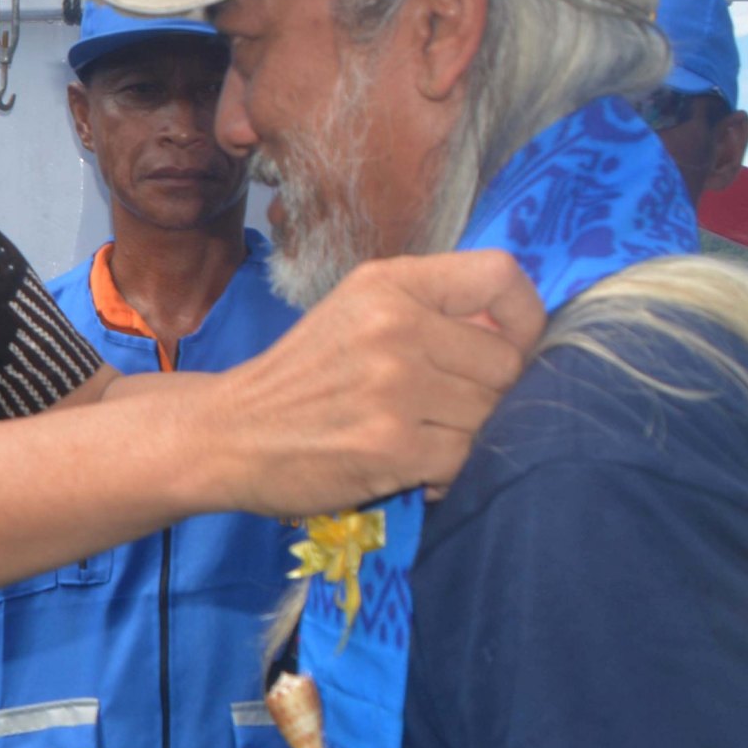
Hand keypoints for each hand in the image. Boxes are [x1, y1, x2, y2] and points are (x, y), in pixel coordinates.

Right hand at [209, 250, 542, 513]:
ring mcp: (393, 386)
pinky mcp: (392, 444)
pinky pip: (463, 460)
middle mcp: (394, 325)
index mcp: (388, 284)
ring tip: (417, 437)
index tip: (504, 348)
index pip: (502, 275)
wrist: (225, 435)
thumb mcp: (356, 314)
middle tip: (440, 409)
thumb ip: (431, 311)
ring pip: (490, 416)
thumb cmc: (300, 378)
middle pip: (506, 363)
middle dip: (486, 395)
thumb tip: (521, 337)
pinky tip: (409, 465)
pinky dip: (444, 472)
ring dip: (463, 437)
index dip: (523, 318)